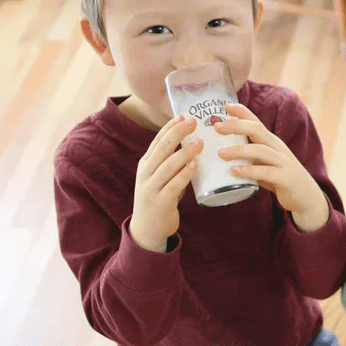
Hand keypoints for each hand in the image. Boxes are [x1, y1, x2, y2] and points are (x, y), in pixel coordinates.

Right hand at [130, 115, 202, 251]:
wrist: (147, 229)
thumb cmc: (160, 199)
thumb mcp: (162, 179)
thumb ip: (173, 165)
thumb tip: (195, 147)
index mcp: (146, 165)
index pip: (157, 141)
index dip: (169, 127)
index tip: (183, 115)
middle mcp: (145, 173)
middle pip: (162, 148)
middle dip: (177, 133)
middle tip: (194, 122)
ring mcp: (151, 188)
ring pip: (168, 165)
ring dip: (185, 152)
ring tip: (200, 142)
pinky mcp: (160, 202)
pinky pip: (173, 185)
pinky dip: (184, 174)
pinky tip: (195, 165)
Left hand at [215, 103, 326, 230]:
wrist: (307, 197)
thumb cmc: (281, 178)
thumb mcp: (264, 163)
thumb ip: (249, 157)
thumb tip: (220, 153)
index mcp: (272, 142)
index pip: (256, 121)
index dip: (242, 112)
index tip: (225, 106)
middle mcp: (278, 148)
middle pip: (257, 130)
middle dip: (236, 126)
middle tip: (216, 128)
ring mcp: (283, 162)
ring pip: (260, 150)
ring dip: (238, 150)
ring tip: (220, 154)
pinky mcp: (286, 179)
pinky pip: (266, 172)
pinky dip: (249, 171)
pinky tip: (235, 172)